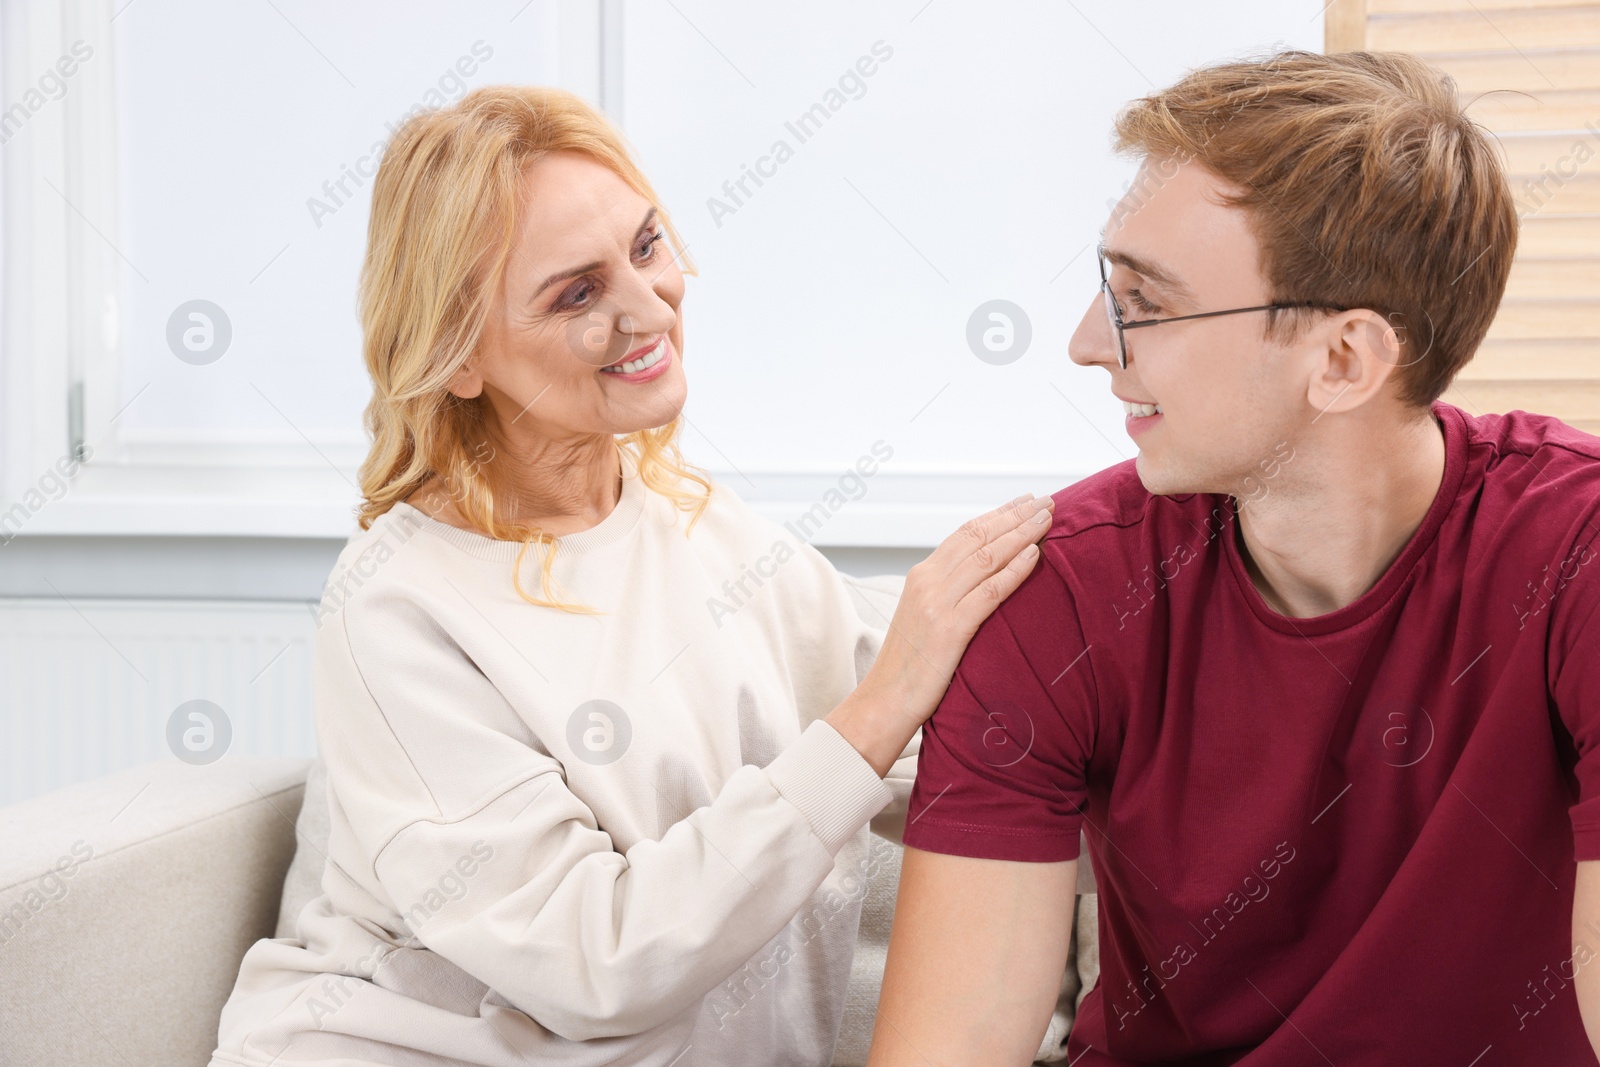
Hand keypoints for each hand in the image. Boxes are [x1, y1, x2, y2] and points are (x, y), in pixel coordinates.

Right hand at [827, 493, 1053, 774]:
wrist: (883, 703)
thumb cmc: (908, 668)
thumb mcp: (924, 620)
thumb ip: (946, 595)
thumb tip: (980, 582)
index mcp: (920, 577)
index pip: (965, 534)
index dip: (998, 516)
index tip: (1025, 503)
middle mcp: (927, 582)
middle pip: (978, 537)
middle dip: (1016, 516)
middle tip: (1047, 501)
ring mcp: (936, 603)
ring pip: (987, 556)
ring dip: (1021, 534)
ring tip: (1047, 519)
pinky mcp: (949, 629)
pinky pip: (990, 591)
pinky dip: (1015, 570)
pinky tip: (1035, 556)